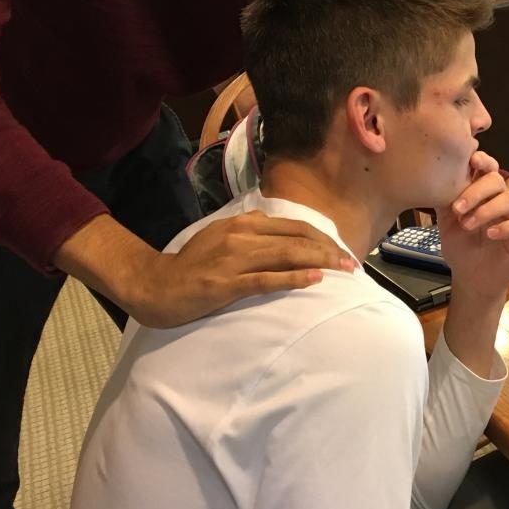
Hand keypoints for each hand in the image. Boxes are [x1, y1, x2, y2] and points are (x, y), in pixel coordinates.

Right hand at [56, 212, 354, 328]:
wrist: (155, 285)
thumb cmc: (192, 266)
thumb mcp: (222, 239)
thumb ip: (252, 235)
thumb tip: (284, 237)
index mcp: (243, 223)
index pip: (293, 226)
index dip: (322, 237)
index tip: (341, 249)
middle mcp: (242, 235)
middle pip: (297, 238)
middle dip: (329, 249)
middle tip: (352, 263)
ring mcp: (234, 259)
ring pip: (287, 254)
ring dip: (320, 261)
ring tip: (343, 270)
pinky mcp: (226, 283)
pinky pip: (267, 279)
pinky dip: (294, 278)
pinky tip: (314, 280)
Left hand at [440, 152, 508, 306]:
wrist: (470, 278)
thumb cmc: (461, 248)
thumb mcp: (445, 222)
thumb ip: (444, 199)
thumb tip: (433, 176)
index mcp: (482, 194)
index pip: (488, 169)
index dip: (483, 161)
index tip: (472, 161)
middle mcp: (499, 201)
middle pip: (497, 181)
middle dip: (476, 191)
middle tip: (458, 208)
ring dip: (486, 210)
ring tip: (467, 224)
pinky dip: (507, 227)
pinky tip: (490, 234)